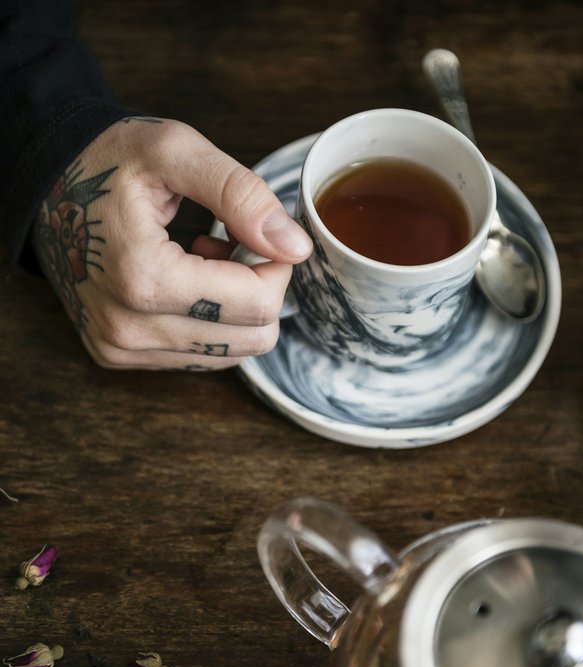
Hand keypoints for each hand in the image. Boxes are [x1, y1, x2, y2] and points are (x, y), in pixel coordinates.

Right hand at [31, 117, 311, 370]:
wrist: (47, 185)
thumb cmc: (109, 161)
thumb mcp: (176, 152)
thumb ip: (241, 195)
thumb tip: (295, 247)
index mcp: (143, 278)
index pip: (258, 304)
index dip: (278, 265)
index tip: (262, 232)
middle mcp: (128, 328)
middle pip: (252, 339)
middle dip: (259, 289)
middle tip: (230, 244)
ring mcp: (121, 349)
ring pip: (230, 354)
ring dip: (233, 308)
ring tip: (202, 260)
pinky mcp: (118, 357)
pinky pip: (198, 358)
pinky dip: (207, 323)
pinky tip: (185, 282)